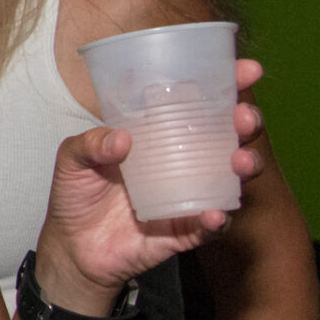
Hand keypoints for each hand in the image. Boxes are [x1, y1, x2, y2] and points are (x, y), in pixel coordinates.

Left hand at [38, 60, 266, 298]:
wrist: (73, 248)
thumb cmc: (76, 195)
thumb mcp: (72, 158)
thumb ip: (89, 143)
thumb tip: (122, 139)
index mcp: (158, 136)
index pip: (198, 104)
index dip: (227, 85)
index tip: (247, 70)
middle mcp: (181, 162)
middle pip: (226, 136)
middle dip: (245, 121)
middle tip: (244, 117)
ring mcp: (187, 196)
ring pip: (230, 178)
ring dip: (244, 166)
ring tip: (239, 160)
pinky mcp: (183, 230)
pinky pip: (209, 226)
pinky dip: (216, 220)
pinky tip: (214, 213)